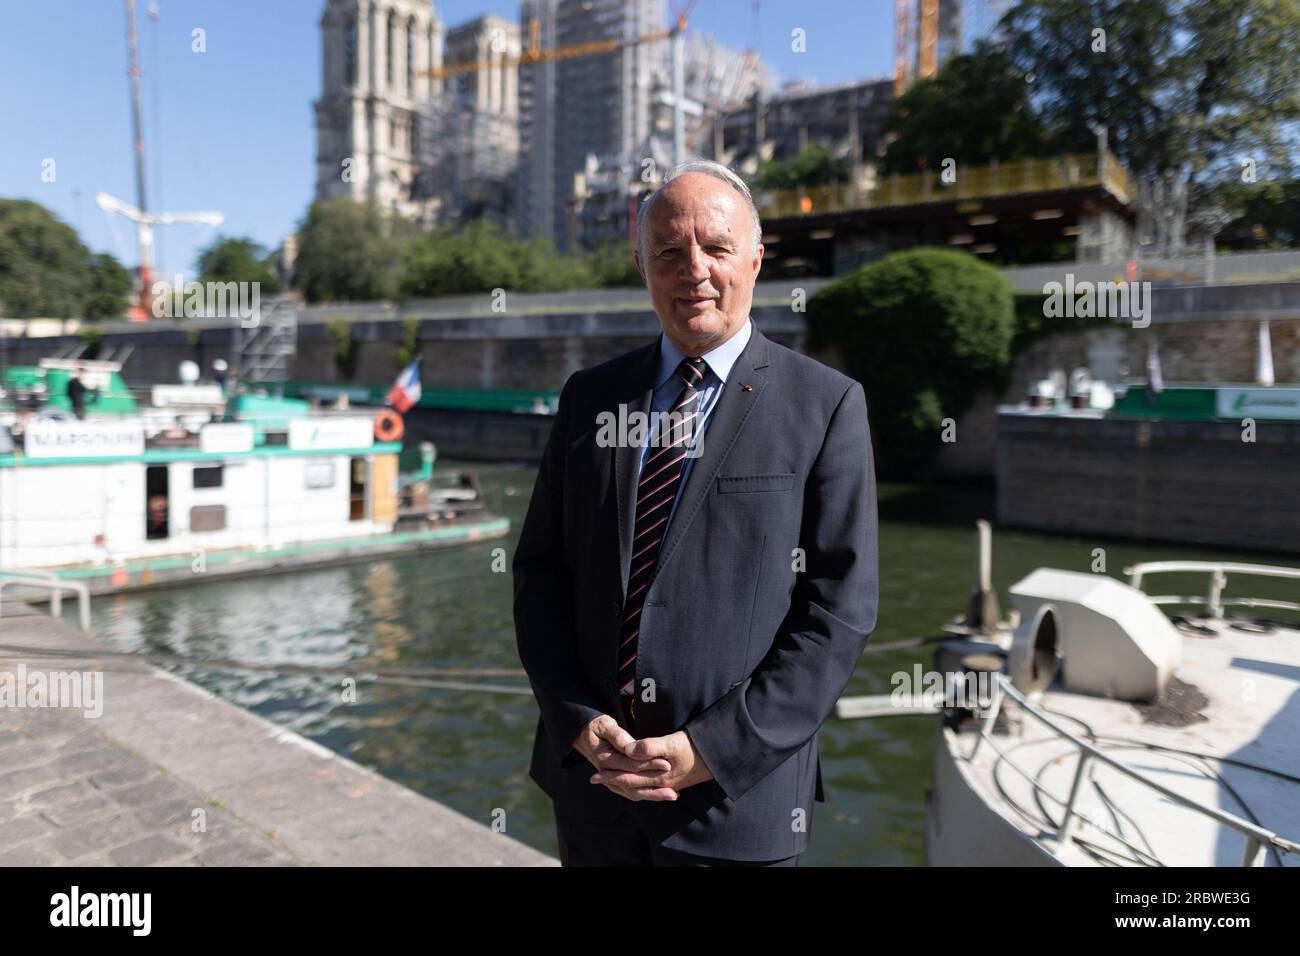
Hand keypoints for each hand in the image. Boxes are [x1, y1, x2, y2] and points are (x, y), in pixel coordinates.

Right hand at [571, 715, 671, 796]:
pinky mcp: (615, 781)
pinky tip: (661, 794)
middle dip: (655, 788)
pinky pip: (630, 791)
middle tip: (674, 791)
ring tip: (672, 795)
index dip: (649, 765)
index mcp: (605, 759)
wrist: (583, 735)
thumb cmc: (596, 726)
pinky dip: (645, 794)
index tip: (667, 764)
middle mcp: (607, 773)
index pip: (630, 764)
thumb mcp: (605, 725)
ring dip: (652, 795)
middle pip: (633, 784)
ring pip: (632, 792)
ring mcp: (610, 779)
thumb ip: (618, 735)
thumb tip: (630, 747)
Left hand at [589, 730, 713, 799]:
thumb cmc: (697, 746)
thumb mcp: (673, 743)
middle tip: (596, 778)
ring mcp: (669, 784)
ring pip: (641, 788)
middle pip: (632, 786)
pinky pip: (650, 787)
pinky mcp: (675, 781)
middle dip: (613, 781)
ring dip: (624, 783)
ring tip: (611, 779)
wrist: (721, 755)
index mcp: (659, 777)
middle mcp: (663, 785)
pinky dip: (639, 785)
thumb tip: (628, 749)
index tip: (595, 773)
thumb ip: (650, 747)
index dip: (611, 776)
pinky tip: (637, 782)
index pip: (629, 779)